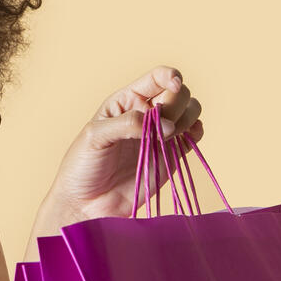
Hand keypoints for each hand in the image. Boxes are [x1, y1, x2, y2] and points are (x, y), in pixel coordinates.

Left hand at [42, 65, 203, 225]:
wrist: (87, 203)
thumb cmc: (83, 165)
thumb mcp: (95, 136)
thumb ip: (128, 124)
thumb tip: (168, 125)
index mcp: (127, 100)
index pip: (157, 77)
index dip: (171, 76)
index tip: (174, 86)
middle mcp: (147, 113)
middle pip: (179, 93)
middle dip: (177, 104)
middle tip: (160, 127)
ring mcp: (161, 134)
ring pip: (191, 111)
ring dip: (187, 118)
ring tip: (168, 136)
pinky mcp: (171, 155)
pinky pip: (194, 135)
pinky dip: (197, 132)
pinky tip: (188, 137)